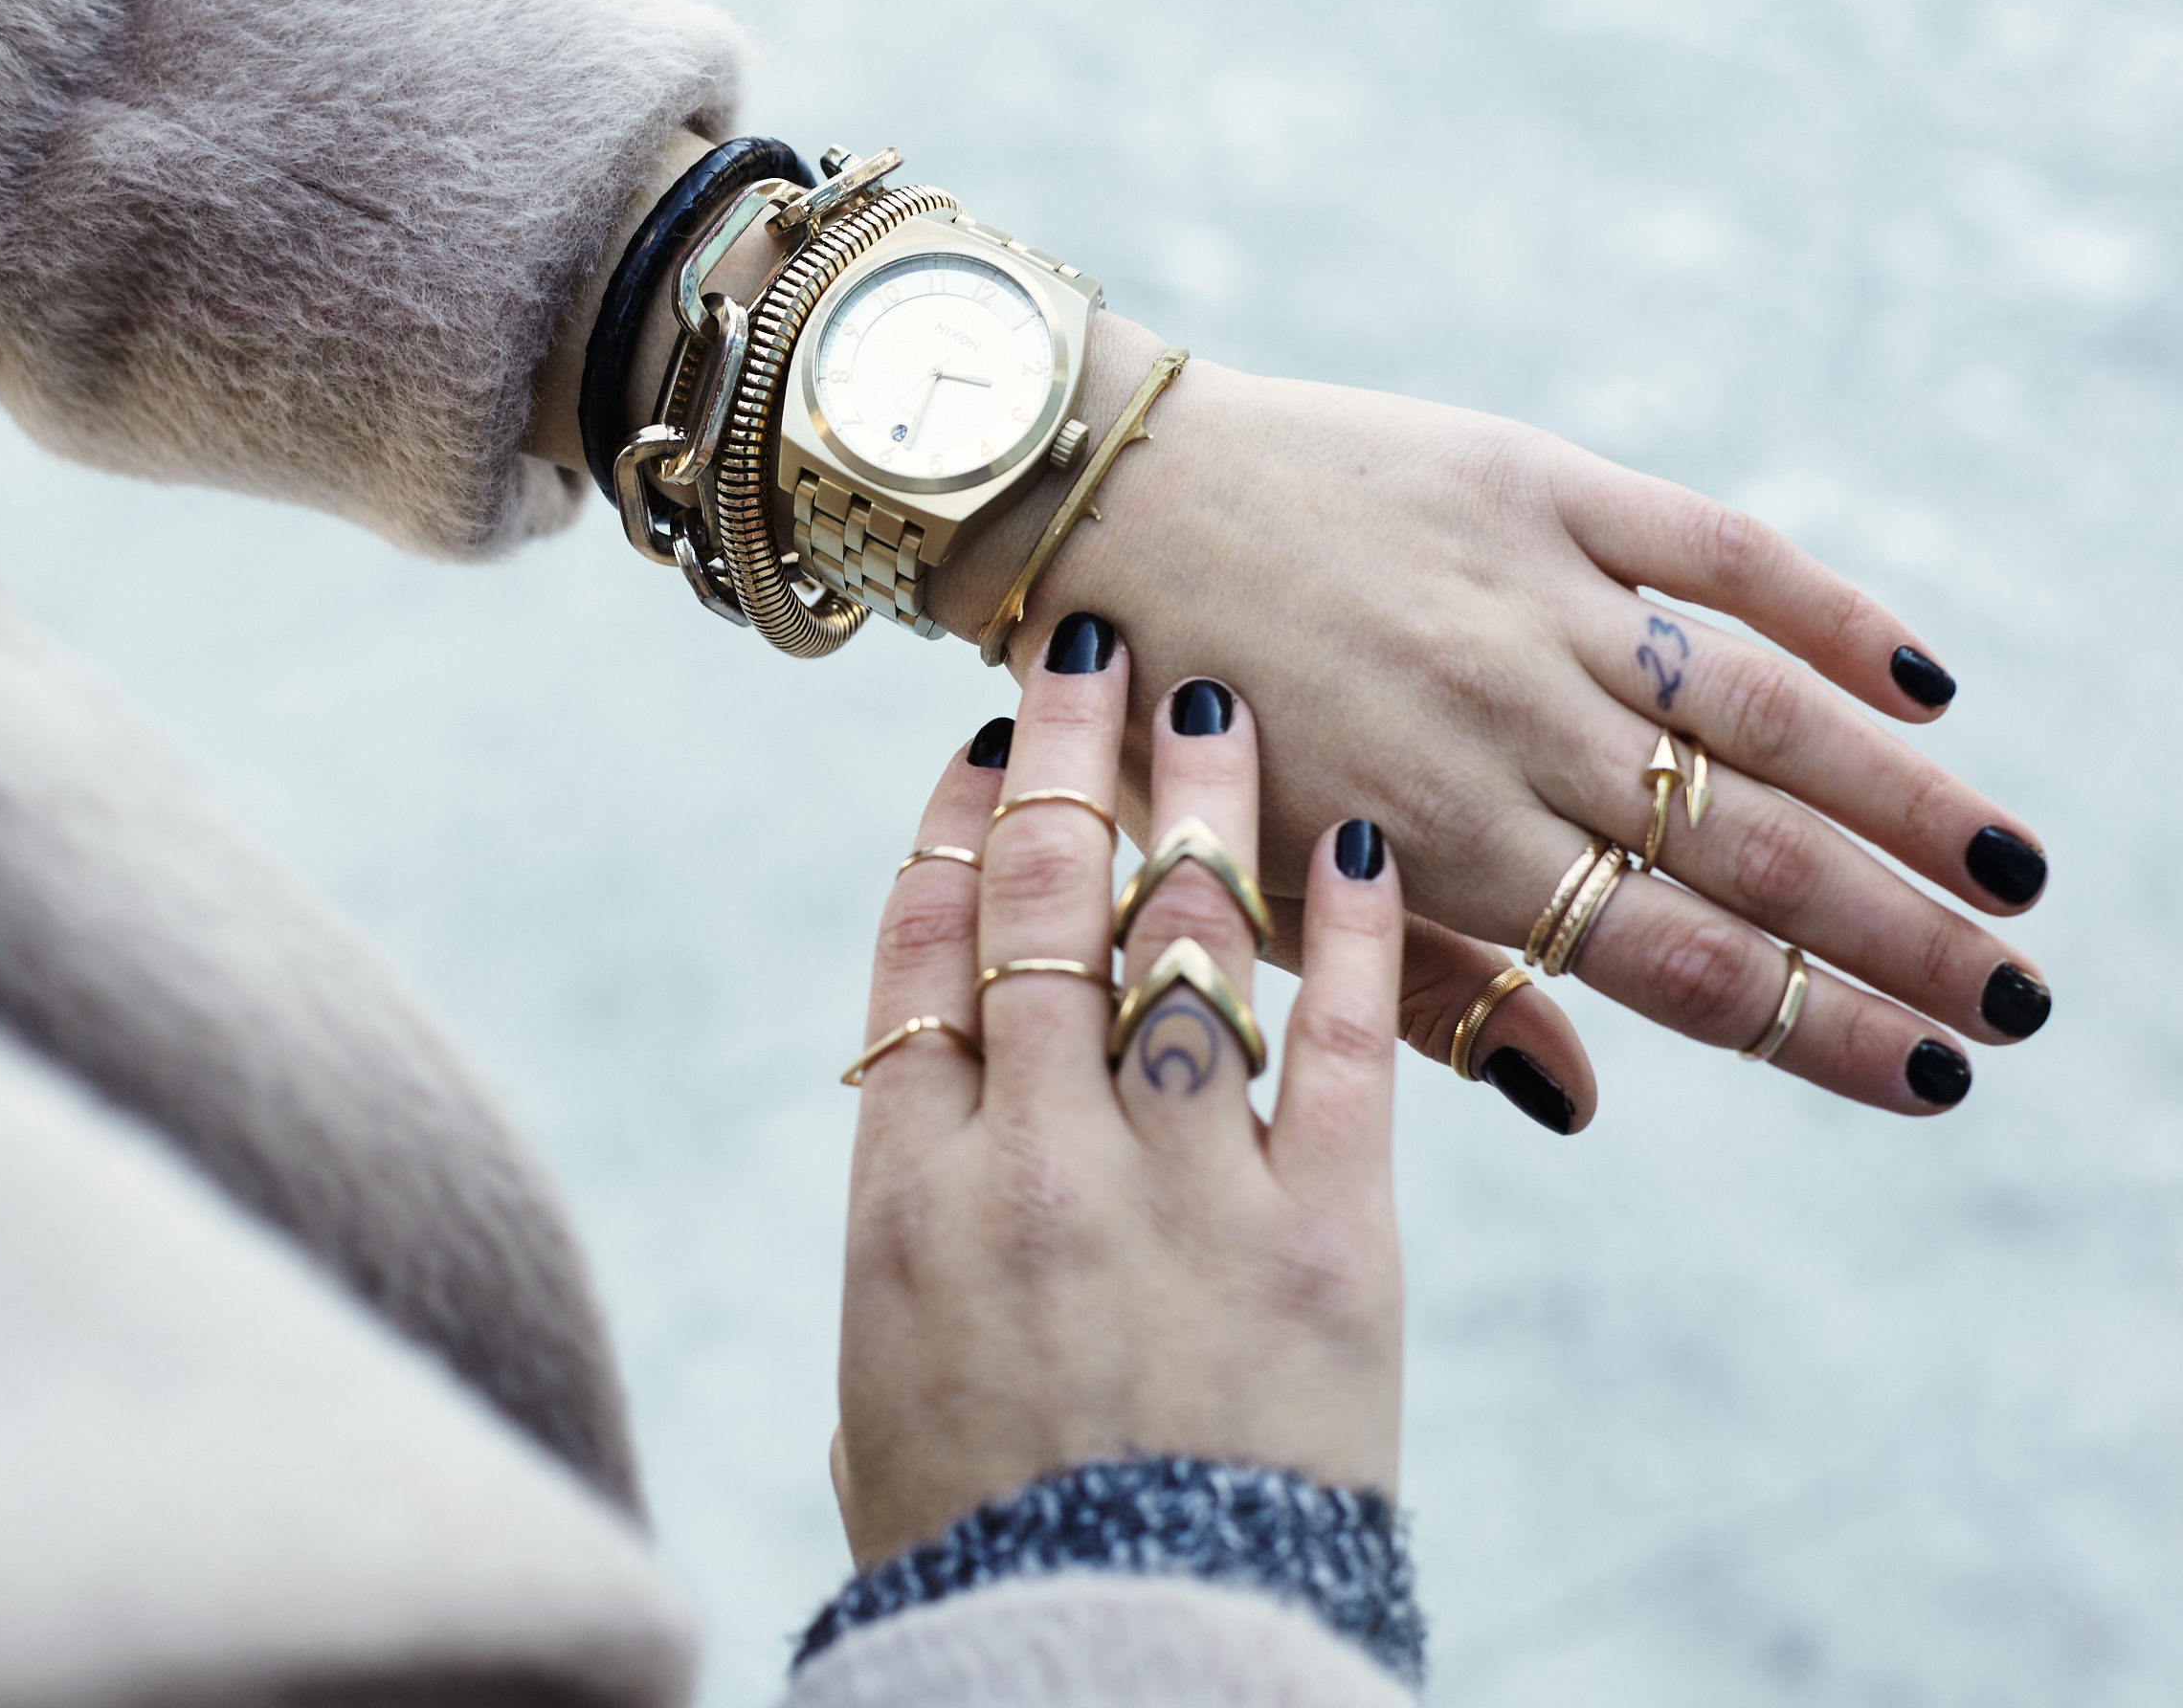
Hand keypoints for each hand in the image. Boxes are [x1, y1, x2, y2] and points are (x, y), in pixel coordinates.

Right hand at [831, 618, 1402, 1565]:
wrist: (1113, 1672)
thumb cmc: (978, 1537)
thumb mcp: (884, 1371)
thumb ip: (913, 1227)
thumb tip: (931, 1126)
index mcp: (906, 1188)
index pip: (921, 948)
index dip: (953, 828)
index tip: (981, 749)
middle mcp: (1034, 1156)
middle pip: (1047, 907)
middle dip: (1068, 759)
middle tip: (1094, 638)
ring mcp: (1183, 1191)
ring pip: (1187, 942)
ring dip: (1199, 803)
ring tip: (1219, 694)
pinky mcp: (1330, 1243)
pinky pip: (1351, 1050)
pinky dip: (1359, 935)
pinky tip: (1356, 837)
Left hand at [924, 314, 2049, 1129]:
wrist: (1089, 501)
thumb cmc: (1160, 717)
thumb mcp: (1253, 879)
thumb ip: (1416, 988)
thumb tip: (1576, 1103)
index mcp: (1434, 840)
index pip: (1674, 962)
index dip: (1814, 1025)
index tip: (1931, 1076)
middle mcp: (1503, 726)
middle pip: (1747, 854)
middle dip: (1898, 938)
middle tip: (2022, 1002)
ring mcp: (1530, 598)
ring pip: (1763, 712)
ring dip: (1904, 794)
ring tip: (2018, 869)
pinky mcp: (1533, 480)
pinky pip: (1717, 550)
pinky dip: (1829, 610)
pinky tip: (1922, 680)